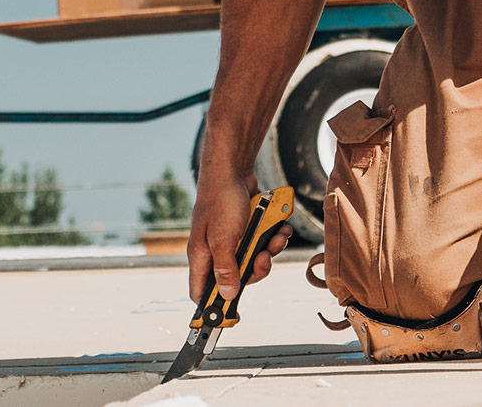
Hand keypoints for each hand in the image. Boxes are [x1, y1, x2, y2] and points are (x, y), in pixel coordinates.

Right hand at [187, 171, 292, 301]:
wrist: (234, 168)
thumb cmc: (221, 199)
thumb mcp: (223, 237)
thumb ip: (226, 267)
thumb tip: (228, 295)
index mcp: (202, 256)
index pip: (201, 292)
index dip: (214, 306)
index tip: (234, 314)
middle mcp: (215, 250)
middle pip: (236, 278)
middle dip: (256, 269)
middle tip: (264, 257)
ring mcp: (231, 240)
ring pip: (253, 259)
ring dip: (269, 250)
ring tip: (277, 237)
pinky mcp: (245, 229)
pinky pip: (262, 242)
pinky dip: (273, 237)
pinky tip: (280, 228)